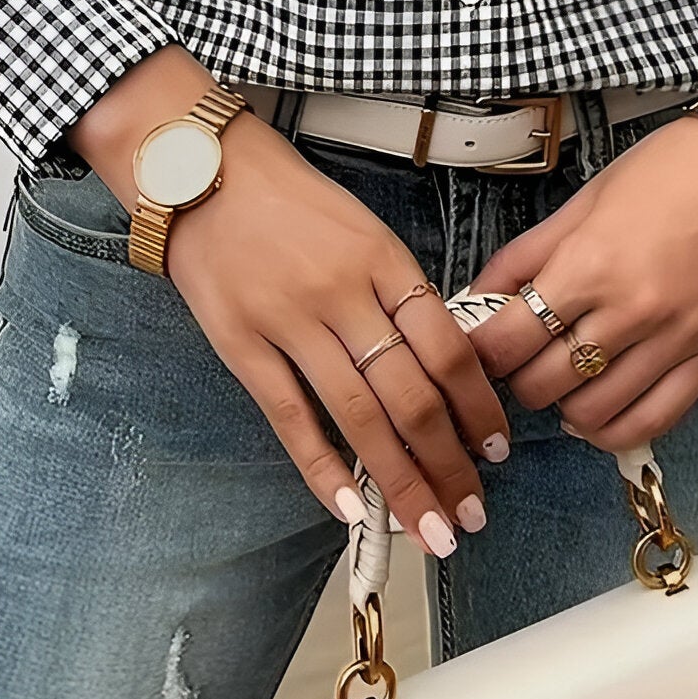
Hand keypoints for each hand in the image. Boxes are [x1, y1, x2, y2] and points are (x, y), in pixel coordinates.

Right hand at [65, 47, 509, 555]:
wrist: (202, 170)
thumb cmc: (289, 200)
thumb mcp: (362, 229)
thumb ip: (399, 292)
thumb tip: (444, 366)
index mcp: (383, 259)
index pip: (448, 347)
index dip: (478, 408)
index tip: (495, 451)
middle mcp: (343, 293)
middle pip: (412, 395)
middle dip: (448, 465)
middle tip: (470, 515)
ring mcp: (290, 322)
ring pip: (360, 418)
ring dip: (401, 482)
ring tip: (428, 528)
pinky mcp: (243, 346)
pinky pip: (292, 419)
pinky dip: (325, 470)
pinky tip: (353, 509)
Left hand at [464, 63, 697, 450]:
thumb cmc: (670, 169)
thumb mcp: (585, 200)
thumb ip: (527, 253)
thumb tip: (478, 294)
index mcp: (590, 263)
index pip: (509, 340)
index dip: (482, 351)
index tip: (481, 345)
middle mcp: (631, 310)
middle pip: (544, 384)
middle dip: (518, 378)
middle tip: (520, 359)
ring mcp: (677, 340)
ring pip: (595, 414)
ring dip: (564, 406)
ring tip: (561, 381)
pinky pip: (656, 420)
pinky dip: (617, 429)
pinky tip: (600, 410)